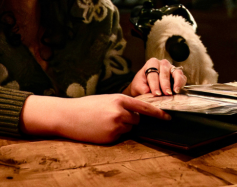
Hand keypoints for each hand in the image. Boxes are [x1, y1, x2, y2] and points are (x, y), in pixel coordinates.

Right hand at [20, 94, 168, 143]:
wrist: (68, 116)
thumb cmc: (87, 106)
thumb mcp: (107, 99)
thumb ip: (123, 104)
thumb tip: (138, 114)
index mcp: (120, 99)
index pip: (144, 107)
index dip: (158, 113)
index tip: (168, 116)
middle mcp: (120, 112)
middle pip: (137, 120)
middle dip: (130, 120)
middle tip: (113, 116)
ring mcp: (115, 126)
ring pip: (128, 129)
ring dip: (122, 127)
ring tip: (104, 122)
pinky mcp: (110, 137)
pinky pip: (119, 137)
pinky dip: (113, 134)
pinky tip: (101, 129)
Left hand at [124, 58, 186, 96]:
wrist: (147, 86)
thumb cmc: (142, 84)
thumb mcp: (138, 85)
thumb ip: (141, 87)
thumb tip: (147, 91)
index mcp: (152, 63)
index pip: (153, 74)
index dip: (154, 85)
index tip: (156, 94)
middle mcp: (163, 63)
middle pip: (165, 73)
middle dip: (165, 84)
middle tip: (166, 93)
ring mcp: (172, 68)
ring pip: (176, 73)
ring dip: (176, 82)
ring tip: (175, 91)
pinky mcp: (178, 74)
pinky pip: (182, 77)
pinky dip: (181, 83)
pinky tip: (178, 90)